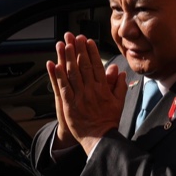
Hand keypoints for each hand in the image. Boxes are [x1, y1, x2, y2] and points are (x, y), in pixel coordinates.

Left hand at [48, 33, 125, 154]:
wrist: (100, 138)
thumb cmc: (108, 121)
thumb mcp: (119, 103)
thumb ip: (120, 86)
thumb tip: (121, 73)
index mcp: (103, 88)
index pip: (96, 66)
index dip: (91, 52)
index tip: (87, 41)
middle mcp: (91, 90)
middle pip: (83, 66)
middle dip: (78, 49)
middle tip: (73, 36)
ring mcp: (79, 97)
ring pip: (72, 74)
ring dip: (67, 58)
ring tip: (64, 45)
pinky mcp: (69, 105)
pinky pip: (63, 88)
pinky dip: (58, 76)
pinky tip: (54, 65)